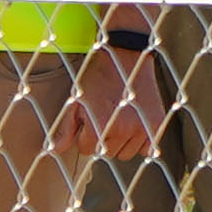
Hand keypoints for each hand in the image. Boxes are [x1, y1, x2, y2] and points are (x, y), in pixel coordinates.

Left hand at [62, 40, 162, 161]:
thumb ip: (65, 128)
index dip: (84, 135)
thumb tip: (54, 150)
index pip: (87, 150)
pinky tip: (134, 125)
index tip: (89, 120)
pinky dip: (140, 142)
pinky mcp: (157, 126)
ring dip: (121, 142)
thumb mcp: (76, 101)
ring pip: (126, 154)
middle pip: (107, 154)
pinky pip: (146, 149)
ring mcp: (142, 130)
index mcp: (99, 128)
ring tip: (119, 119)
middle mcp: (122, 132)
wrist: (126, 58)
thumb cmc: (97, 78)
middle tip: (105, 116)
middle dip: (102, 140)